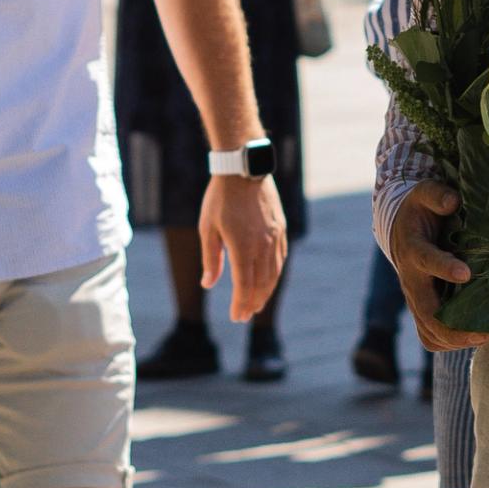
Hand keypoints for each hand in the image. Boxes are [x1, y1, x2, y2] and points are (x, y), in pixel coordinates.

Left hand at [200, 174, 286, 322]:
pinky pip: (280, 258)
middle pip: (261, 284)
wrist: (244, 170)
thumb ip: (210, 259)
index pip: (243, 285)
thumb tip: (208, 284)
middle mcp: (262, 245)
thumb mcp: (207, 228)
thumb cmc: (220, 199)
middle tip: (245, 315)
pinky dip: (274, 274)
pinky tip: (268, 280)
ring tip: (257, 303)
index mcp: (242, 247)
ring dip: (265, 292)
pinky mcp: (280, 229)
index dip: (240, 304)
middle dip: (253, 302)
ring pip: (274, 273)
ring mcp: (274, 237)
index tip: (236, 317)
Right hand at [387, 177, 488, 351]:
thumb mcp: (426, 193)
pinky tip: (476, 339)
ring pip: (428, 331)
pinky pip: (430, 338)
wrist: (402, 229)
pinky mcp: (420, 311)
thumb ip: (438, 195)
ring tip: (487, 337)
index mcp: (413, 250)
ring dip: (456, 339)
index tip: (466, 274)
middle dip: (454, 326)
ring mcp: (414, 299)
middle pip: (426, 312)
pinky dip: (451, 344)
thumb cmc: (421, 210)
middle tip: (487, 331)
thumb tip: (453, 201)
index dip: (443, 268)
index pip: (425, 260)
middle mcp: (411, 280)